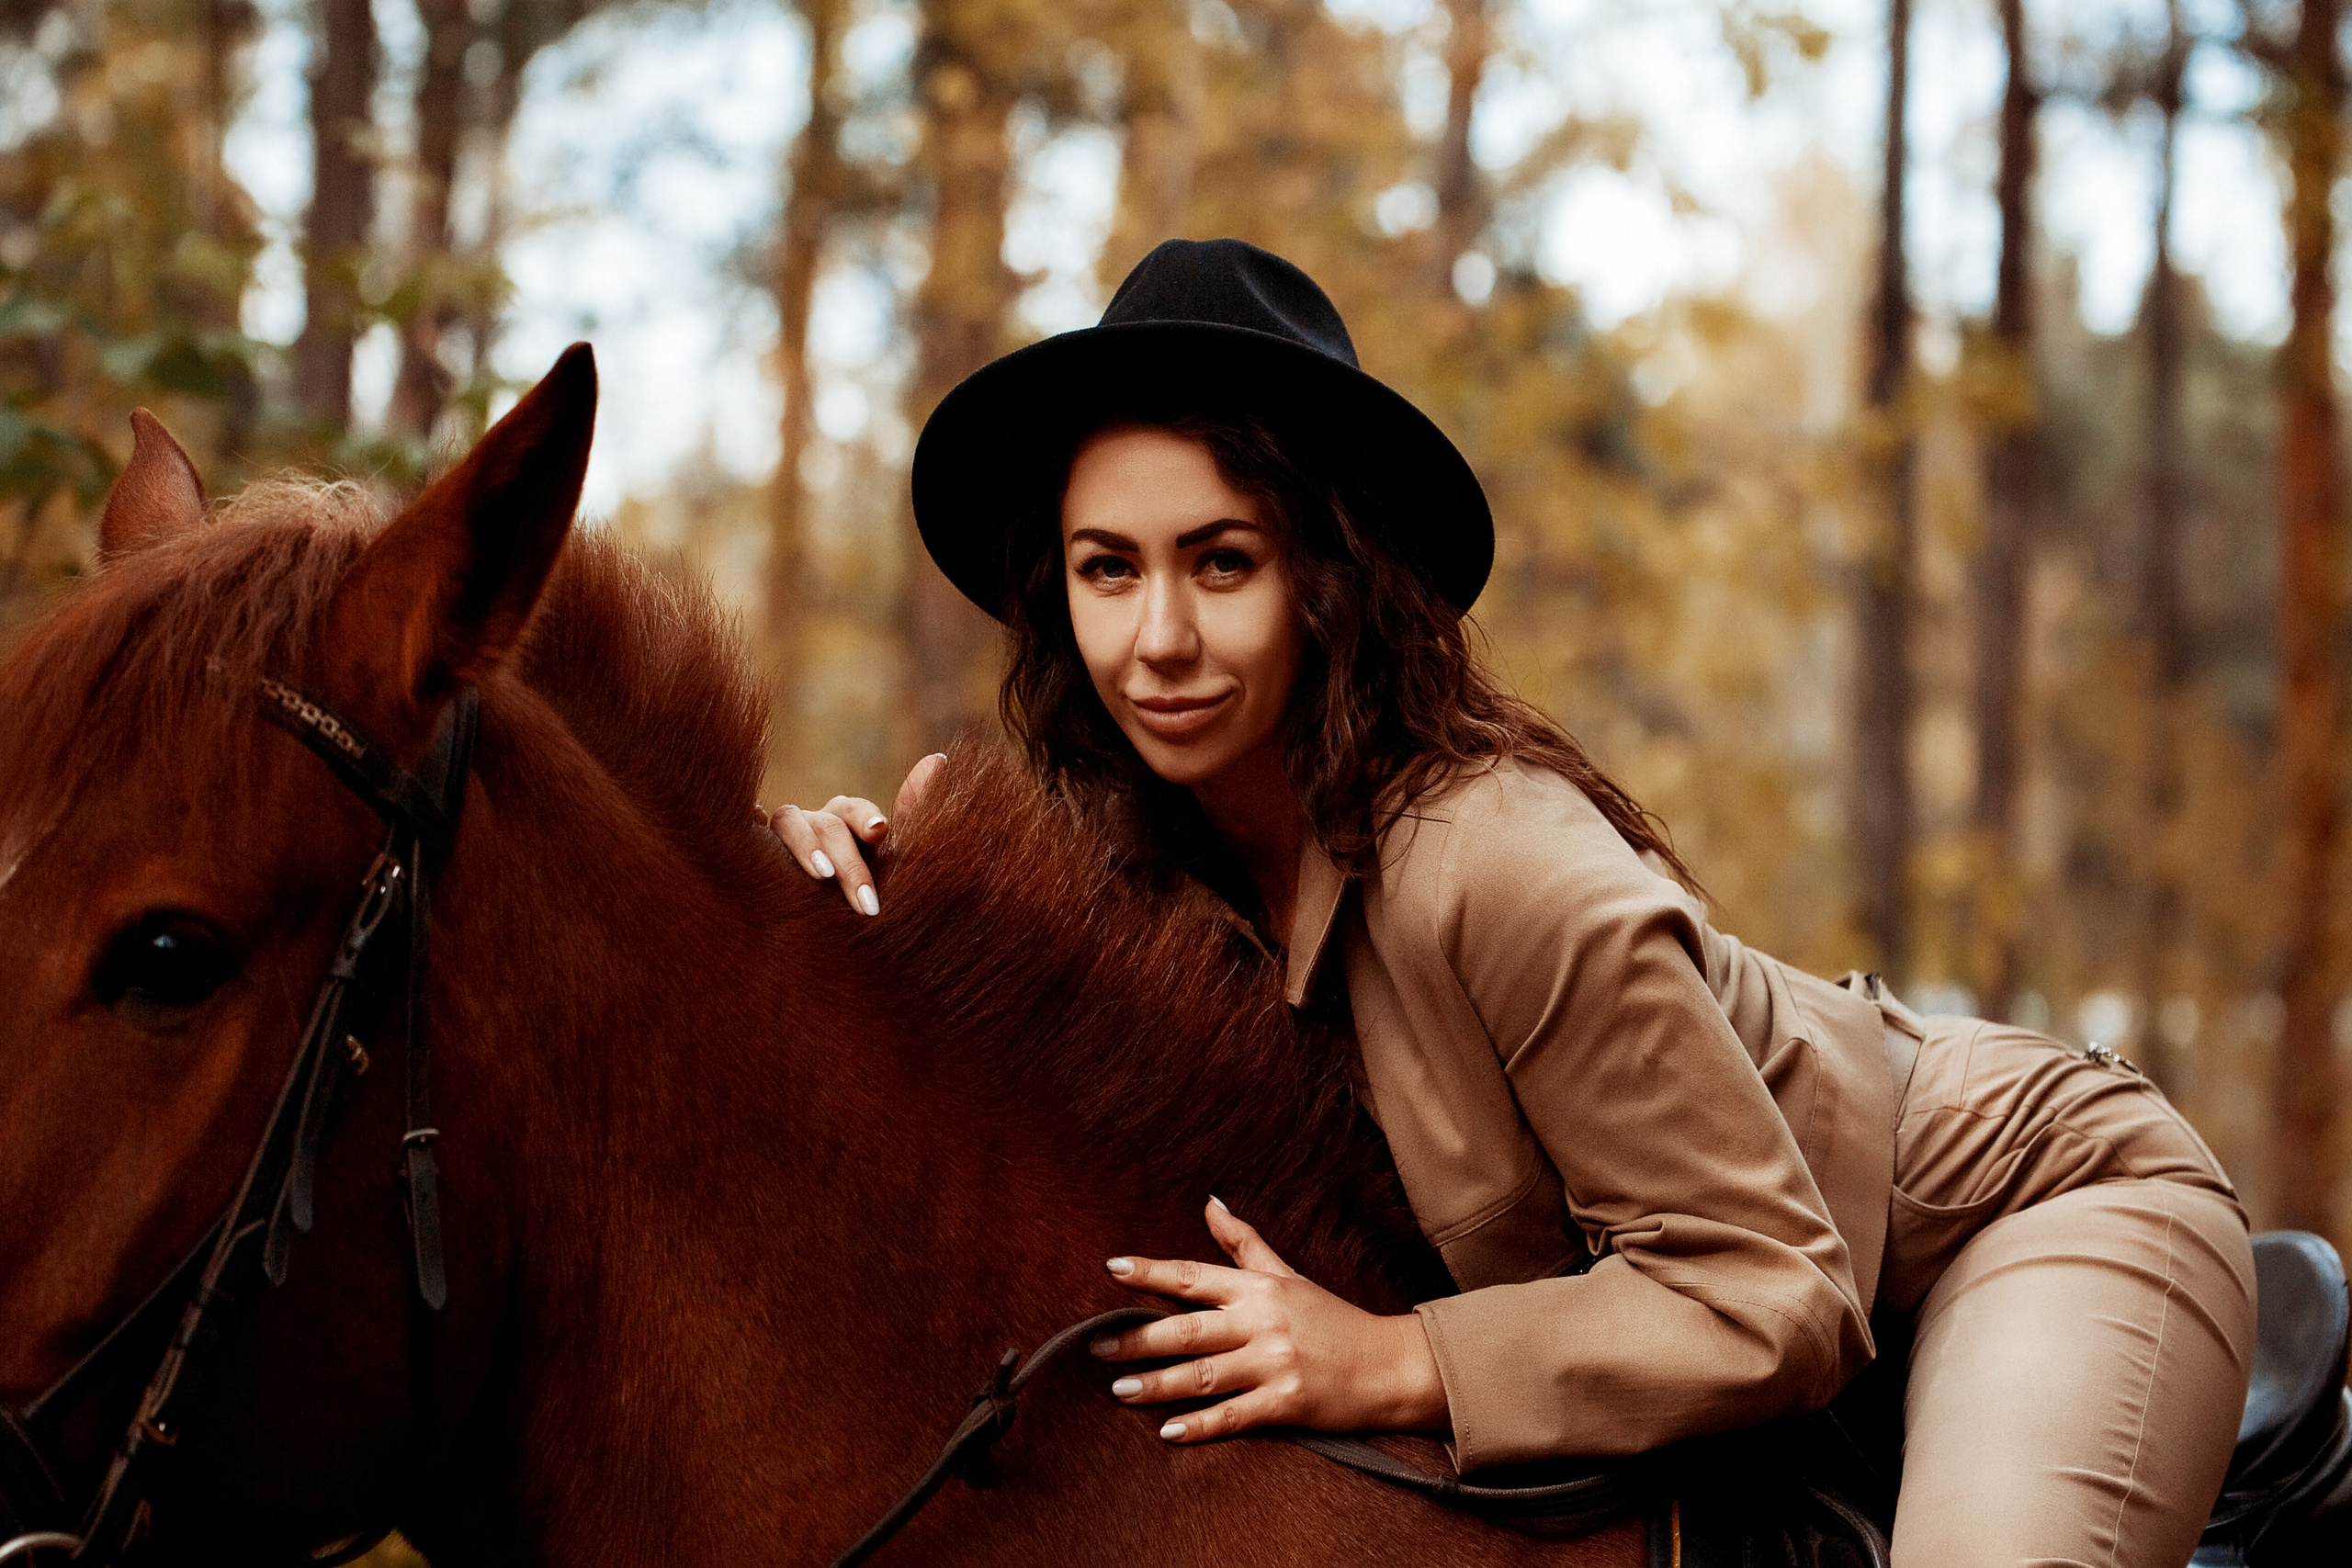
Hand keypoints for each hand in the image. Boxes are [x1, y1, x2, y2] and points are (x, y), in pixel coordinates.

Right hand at [759, 753, 944, 915]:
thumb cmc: (854, 880)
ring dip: (804, 846)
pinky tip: (749, 827)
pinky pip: (742, 835)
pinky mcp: (750, 852)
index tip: (880, 832)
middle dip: (850, 863)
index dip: (866, 818)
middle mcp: (810, 820)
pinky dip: (744, 827)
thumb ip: (911, 811)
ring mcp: (776, 835)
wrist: (810, 916)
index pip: (854, 810)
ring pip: (787, 822)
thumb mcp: (884, 858)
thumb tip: (938, 758)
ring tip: (823, 876)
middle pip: (829, 825)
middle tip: (868, 902)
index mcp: (843, 820)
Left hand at [1091, 1198, 1447, 1443]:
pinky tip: (1168, 1432)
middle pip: (1188, 1329)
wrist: (1389, 1365)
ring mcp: (1273, 1364)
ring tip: (1120, 1391)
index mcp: (1259, 1289)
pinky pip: (1233, 1416)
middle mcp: (1262, 1323)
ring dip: (1158, 1385)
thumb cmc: (1333, 1320)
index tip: (1113, 1269)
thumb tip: (1209, 1203)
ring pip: (1202, 1375)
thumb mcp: (1288, 1276)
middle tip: (1097, 1348)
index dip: (1151, 1272)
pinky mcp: (1286, 1404)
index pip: (1194, 1275)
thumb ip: (1244, 1243)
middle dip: (1138, 1339)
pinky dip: (1199, 1426)